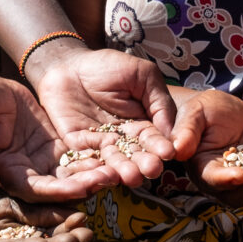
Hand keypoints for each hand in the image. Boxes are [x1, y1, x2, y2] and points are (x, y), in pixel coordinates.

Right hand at [0, 72, 116, 202]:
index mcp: (6, 170)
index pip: (33, 189)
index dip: (56, 192)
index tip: (79, 188)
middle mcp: (27, 173)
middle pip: (59, 188)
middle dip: (83, 186)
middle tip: (107, 179)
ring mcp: (44, 162)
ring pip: (73, 176)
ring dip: (94, 175)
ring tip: (118, 170)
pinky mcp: (57, 149)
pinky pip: (79, 158)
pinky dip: (95, 159)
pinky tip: (115, 155)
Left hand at [28, 41, 178, 188]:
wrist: (70, 64)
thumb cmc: (109, 66)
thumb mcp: (142, 76)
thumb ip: (158, 101)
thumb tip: (172, 131)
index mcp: (143, 123)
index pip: (154, 138)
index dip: (161, 146)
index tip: (168, 153)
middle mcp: (124, 138)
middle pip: (135, 155)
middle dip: (144, 163)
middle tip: (151, 170)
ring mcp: (101, 143)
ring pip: (113, 160)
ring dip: (122, 169)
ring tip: (131, 177)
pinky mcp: (78, 144)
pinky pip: (86, 157)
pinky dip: (94, 167)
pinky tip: (102, 174)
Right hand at [169, 86, 242, 204]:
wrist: (227, 108)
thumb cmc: (204, 110)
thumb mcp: (195, 114)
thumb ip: (187, 132)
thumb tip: (176, 150)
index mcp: (203, 167)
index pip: (213, 179)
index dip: (225, 180)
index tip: (239, 176)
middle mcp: (224, 179)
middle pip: (236, 193)